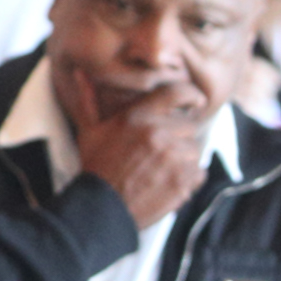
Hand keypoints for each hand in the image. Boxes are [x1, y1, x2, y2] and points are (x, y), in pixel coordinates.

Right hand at [65, 71, 208, 228]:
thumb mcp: (90, 130)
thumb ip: (90, 100)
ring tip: (163, 170)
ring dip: (185, 159)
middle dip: (181, 136)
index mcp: (139, 116)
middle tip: (163, 152)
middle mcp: (159, 133)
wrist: (102, 208)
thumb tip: (80, 73)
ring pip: (194, 150)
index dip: (191, 95)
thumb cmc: (96, 168)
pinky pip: (199, 173)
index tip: (197, 101)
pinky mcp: (182, 182)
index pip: (178, 93)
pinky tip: (170, 183)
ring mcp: (172, 158)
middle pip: (190, 125)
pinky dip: (190, 179)